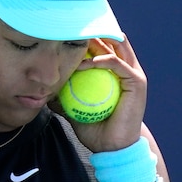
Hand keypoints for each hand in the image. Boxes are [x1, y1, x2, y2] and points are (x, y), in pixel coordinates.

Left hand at [68, 35, 146, 152]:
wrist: (113, 148)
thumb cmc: (95, 129)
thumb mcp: (74, 109)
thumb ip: (63, 97)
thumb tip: (44, 91)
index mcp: (114, 73)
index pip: (102, 47)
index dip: (87, 39)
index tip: (66, 36)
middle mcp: (126, 69)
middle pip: (110, 41)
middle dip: (92, 35)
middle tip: (72, 33)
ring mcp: (133, 74)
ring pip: (116, 47)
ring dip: (96, 43)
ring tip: (77, 43)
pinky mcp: (136, 81)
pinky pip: (118, 64)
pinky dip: (102, 60)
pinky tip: (86, 63)